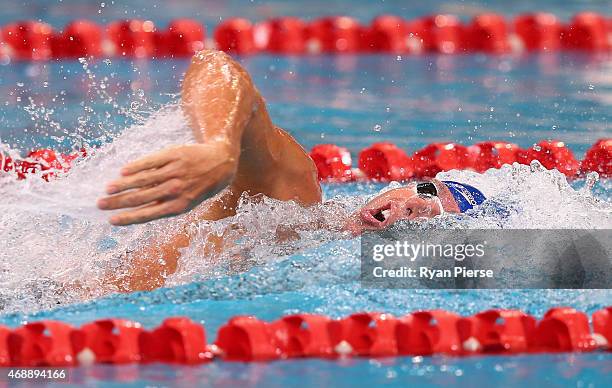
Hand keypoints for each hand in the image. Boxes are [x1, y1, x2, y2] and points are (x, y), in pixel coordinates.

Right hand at [97, 142, 237, 224]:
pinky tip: (123, 171)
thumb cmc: (198, 187)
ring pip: (142, 180)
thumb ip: (164, 206)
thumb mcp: (186, 202)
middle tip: (100, 204)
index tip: (112, 220)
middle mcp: (175, 190)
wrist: (220, 164)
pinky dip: (136, 167)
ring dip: (122, 185)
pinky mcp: (173, 156)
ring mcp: (174, 172)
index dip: (128, 218)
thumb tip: (135, 209)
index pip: (147, 214)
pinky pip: (150, 162)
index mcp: (178, 206)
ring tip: (108, 189)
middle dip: (118, 202)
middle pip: (140, 198)